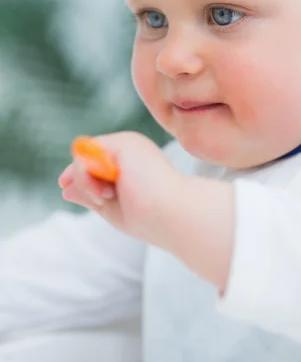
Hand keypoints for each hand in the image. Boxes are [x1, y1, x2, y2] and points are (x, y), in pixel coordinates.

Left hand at [59, 132, 234, 290]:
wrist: (173, 216)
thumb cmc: (151, 219)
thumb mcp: (112, 208)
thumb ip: (91, 195)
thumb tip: (65, 189)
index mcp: (134, 161)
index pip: (96, 160)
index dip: (78, 173)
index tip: (65, 187)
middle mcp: (131, 147)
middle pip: (87, 156)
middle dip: (83, 181)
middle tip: (100, 201)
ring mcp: (128, 143)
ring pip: (83, 156)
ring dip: (86, 183)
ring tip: (105, 199)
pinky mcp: (123, 144)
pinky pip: (86, 156)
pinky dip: (87, 178)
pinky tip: (106, 193)